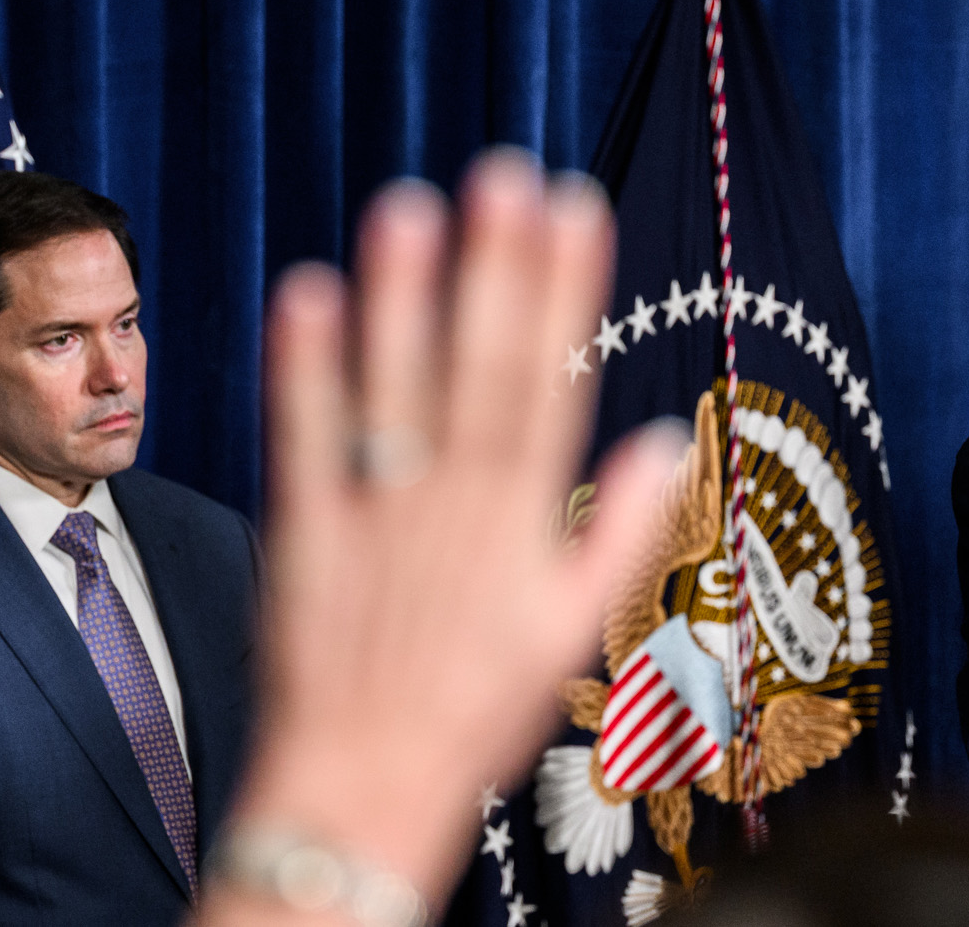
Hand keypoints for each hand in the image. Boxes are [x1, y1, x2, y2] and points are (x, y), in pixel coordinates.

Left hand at [217, 151, 683, 914]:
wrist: (364, 792)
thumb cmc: (474, 717)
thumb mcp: (571, 635)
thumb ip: (618, 534)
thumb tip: (663, 440)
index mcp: (521, 525)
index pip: (550, 384)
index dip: (563, 294)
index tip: (576, 210)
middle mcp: (453, 509)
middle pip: (480, 370)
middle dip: (495, 269)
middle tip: (504, 175)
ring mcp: (376, 518)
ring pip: (394, 390)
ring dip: (403, 296)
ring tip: (410, 205)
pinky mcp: (305, 536)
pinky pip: (305, 441)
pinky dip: (306, 368)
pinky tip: (310, 292)